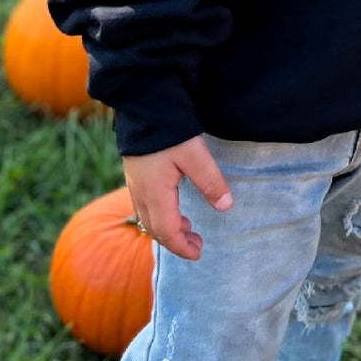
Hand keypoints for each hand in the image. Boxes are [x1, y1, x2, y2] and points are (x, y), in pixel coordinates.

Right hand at [123, 136, 233, 259]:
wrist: (143, 108)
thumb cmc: (169, 131)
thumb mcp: (195, 155)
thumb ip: (210, 182)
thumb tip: (226, 207)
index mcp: (156, 194)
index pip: (167, 232)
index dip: (182, 247)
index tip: (198, 253)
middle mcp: (141, 194)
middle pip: (156, 230)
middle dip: (176, 241)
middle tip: (197, 244)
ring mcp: (135, 184)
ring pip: (148, 218)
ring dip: (167, 228)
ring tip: (188, 226)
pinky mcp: (135, 174)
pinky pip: (144, 206)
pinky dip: (159, 215)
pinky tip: (172, 206)